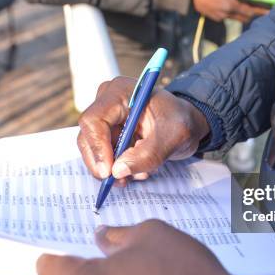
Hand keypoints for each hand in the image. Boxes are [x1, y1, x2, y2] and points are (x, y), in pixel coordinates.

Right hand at [77, 77, 209, 182]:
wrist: (186, 122)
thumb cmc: (181, 121)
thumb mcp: (174, 137)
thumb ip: (149, 154)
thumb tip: (118, 171)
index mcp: (120, 92)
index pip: (94, 120)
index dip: (97, 147)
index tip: (109, 171)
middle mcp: (107, 102)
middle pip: (87, 136)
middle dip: (102, 163)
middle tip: (120, 182)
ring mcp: (106, 118)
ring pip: (93, 150)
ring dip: (112, 168)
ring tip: (138, 175)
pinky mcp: (108, 133)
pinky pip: (102, 155)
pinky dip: (117, 168)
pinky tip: (137, 171)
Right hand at [193, 0, 266, 22]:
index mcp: (230, 4)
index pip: (250, 11)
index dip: (261, 11)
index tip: (269, 10)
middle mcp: (226, 14)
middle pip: (244, 17)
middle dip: (253, 12)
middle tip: (259, 6)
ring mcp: (218, 16)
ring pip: (236, 17)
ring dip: (243, 12)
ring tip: (246, 4)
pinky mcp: (212, 16)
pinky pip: (227, 16)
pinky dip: (232, 11)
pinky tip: (230, 3)